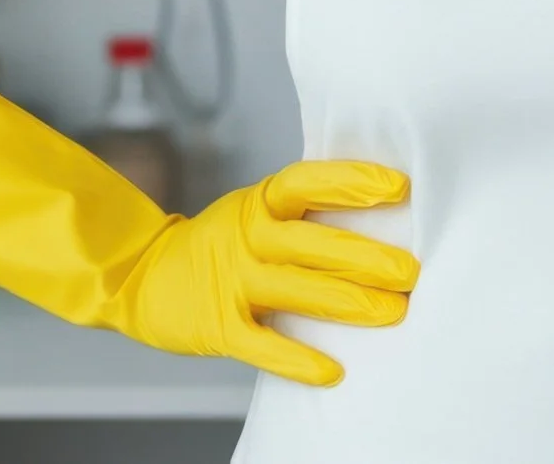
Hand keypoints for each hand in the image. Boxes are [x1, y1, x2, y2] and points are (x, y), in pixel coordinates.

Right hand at [117, 159, 422, 384]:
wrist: (142, 275)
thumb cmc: (222, 242)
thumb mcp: (255, 212)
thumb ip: (302, 214)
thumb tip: (381, 215)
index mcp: (260, 203)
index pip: (308, 182)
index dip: (351, 181)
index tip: (398, 187)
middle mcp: (248, 237)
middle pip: (313, 244)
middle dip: (367, 258)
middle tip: (410, 272)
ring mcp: (233, 281)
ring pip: (298, 292)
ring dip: (349, 303)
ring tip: (393, 312)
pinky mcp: (218, 325)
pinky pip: (263, 345)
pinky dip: (297, 360)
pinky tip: (332, 371)